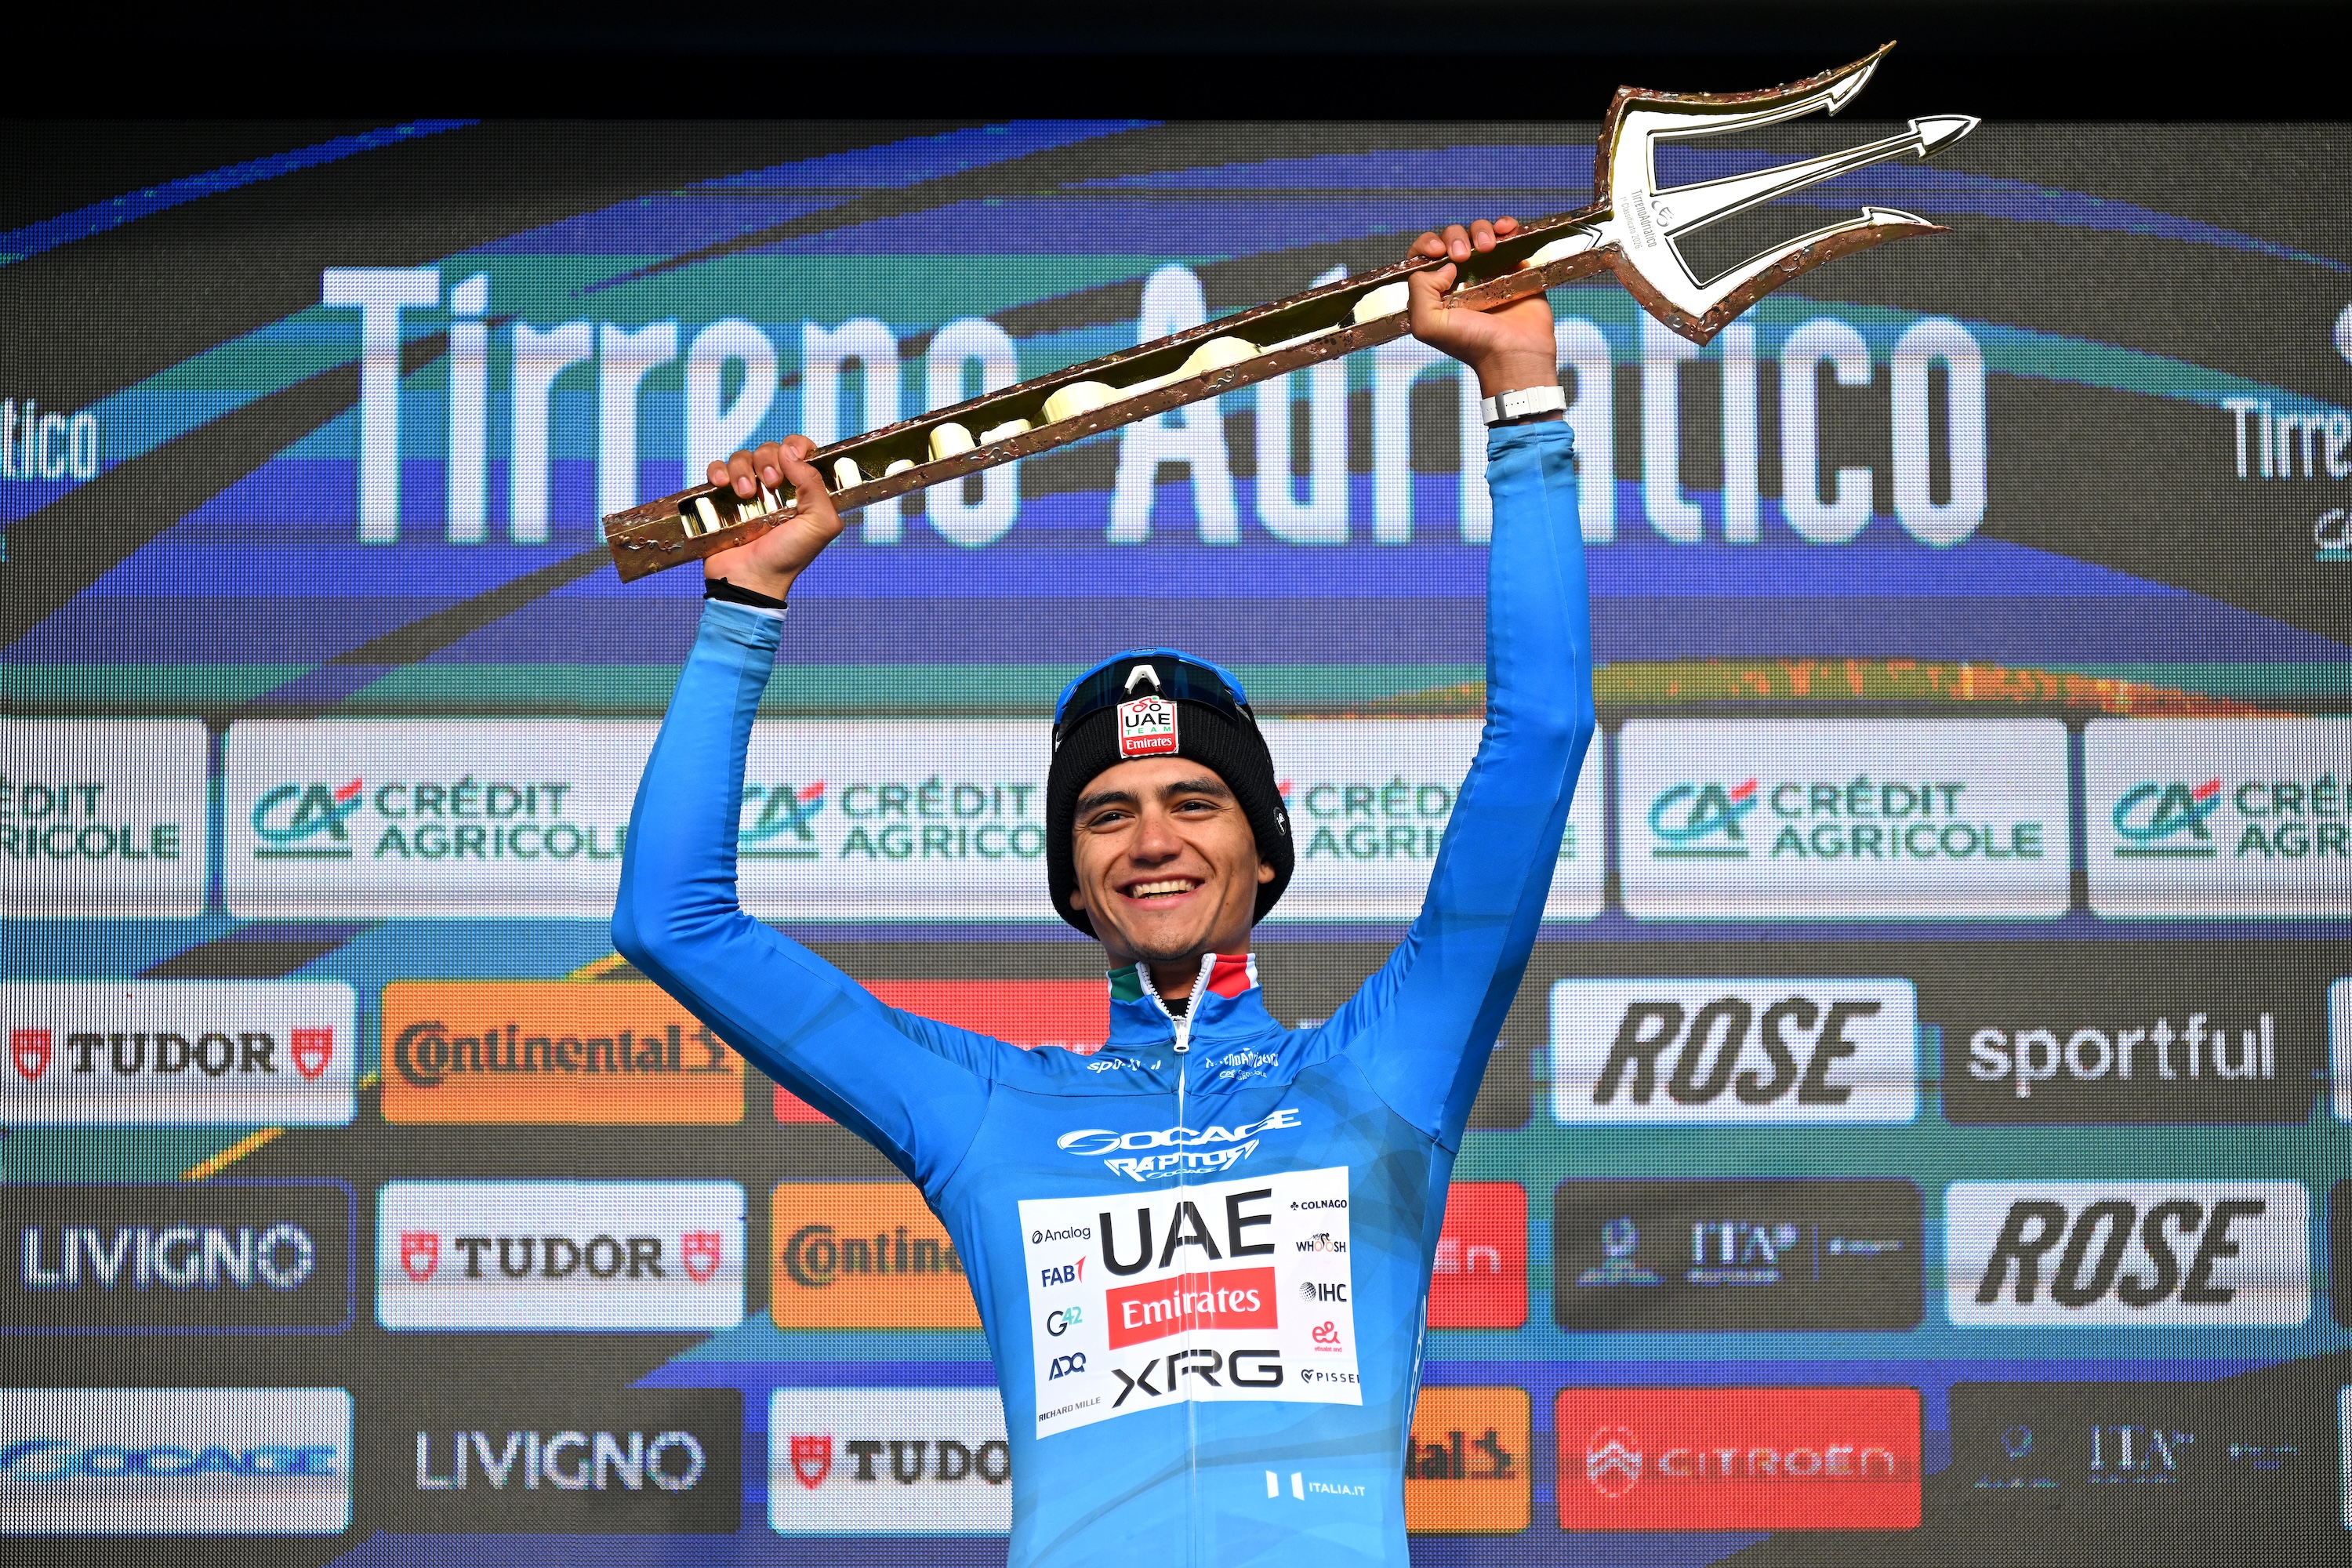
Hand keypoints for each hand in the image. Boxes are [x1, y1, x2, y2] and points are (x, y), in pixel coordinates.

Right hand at [702, 436, 844, 600]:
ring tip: (746, 495)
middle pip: (771, 450)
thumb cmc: (788, 557)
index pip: (802, 451)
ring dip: (743, 469)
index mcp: (803, 492)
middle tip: (770, 482)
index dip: (798, 446)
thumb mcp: (820, 524)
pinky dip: (718, 471)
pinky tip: (722, 485)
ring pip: (744, 457)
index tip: (792, 455)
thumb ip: (816, 486)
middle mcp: (777, 489)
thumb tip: (791, 453)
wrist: (750, 579)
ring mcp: (749, 493)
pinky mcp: (723, 500)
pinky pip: (718, 469)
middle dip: (769, 459)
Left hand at [1404, 218, 1557, 398]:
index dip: (1426, 246)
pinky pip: (1507, 235)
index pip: (1423, 256)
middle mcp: (1461, 279)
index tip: (1438, 251)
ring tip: (1487, 248)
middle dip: (1454, 238)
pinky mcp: (1515, 267)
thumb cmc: (1471, 344)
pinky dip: (1504, 225)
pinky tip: (1504, 230)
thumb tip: (1443, 265)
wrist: (1514, 353)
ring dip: (1480, 231)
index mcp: (1437, 291)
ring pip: (1477, 233)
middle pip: (1451, 239)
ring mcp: (1489, 271)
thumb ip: (1418, 290)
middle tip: (1463, 256)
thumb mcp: (1426, 325)